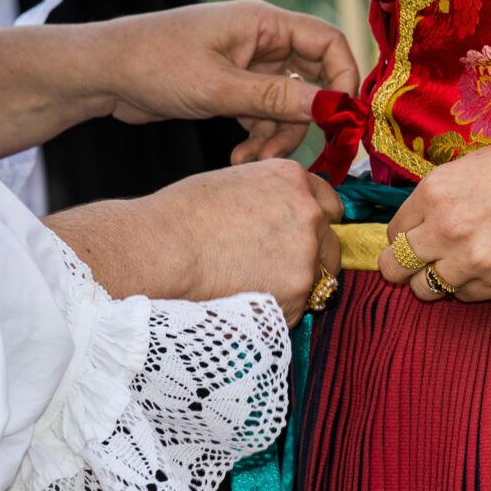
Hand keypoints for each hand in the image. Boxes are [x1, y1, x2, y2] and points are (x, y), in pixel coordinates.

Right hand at [45, 159, 343, 326]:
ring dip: (294, 286)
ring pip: (317, 279)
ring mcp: (307, 256)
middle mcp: (309, 213)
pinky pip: (296, 307)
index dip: (314, 223)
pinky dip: (277, 310)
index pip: (329, 204)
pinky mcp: (297, 294)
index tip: (301, 237)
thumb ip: (271, 196)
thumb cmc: (181, 215)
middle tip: (275, 269)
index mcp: (293, 179)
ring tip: (249, 285)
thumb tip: (281, 216)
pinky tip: (243, 299)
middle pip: (330, 244)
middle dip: (311, 258)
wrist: (160, 251)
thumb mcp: (235, 183)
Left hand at [99, 0, 359, 161]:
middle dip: (308, 119)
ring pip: (288, 105)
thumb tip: (332, 107)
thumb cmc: (154, 64)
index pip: (328, 42)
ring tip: (252, 160)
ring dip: (278, 136)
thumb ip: (277, 100)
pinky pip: (264, 115)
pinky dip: (259, 137)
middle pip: (312, 79)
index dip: (344, 79)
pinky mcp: (233, 87)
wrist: (102, 74)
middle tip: (310, 152)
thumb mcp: (219, 87)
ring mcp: (248, 65)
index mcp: (264, 23)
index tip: (343, 119)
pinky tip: (240, 157)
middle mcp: (262, 40)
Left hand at [377, 118, 490, 301]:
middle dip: (403, 267)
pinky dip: (471, 286)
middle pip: (396, 268)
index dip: (404, 237)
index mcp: (435, 192)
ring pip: (427, 290)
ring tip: (458, 266)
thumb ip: (442, 196)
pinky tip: (489, 267)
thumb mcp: (473, 165)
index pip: (394, 232)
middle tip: (417, 265)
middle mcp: (446, 228)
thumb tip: (424, 221)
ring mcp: (474, 260)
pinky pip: (467, 296)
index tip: (416, 239)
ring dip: (436, 281)